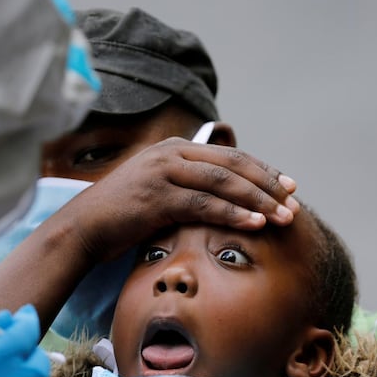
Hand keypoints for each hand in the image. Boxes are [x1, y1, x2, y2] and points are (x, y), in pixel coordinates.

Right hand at [68, 138, 299, 260]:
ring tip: (284, 217)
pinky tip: (255, 224)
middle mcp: (172, 153)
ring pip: (224, 183)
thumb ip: (188, 186)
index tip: (289, 187)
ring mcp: (164, 172)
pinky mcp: (157, 197)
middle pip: (234, 165)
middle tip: (294, 203)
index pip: (231, 156)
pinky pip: (204, 205)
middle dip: (268, 185)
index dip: (264, 171)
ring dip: (258, 201)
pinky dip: (233, 214)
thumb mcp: (158, 190)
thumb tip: (224, 200)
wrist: (83, 227)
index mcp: (176, 149)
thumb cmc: (122, 215)